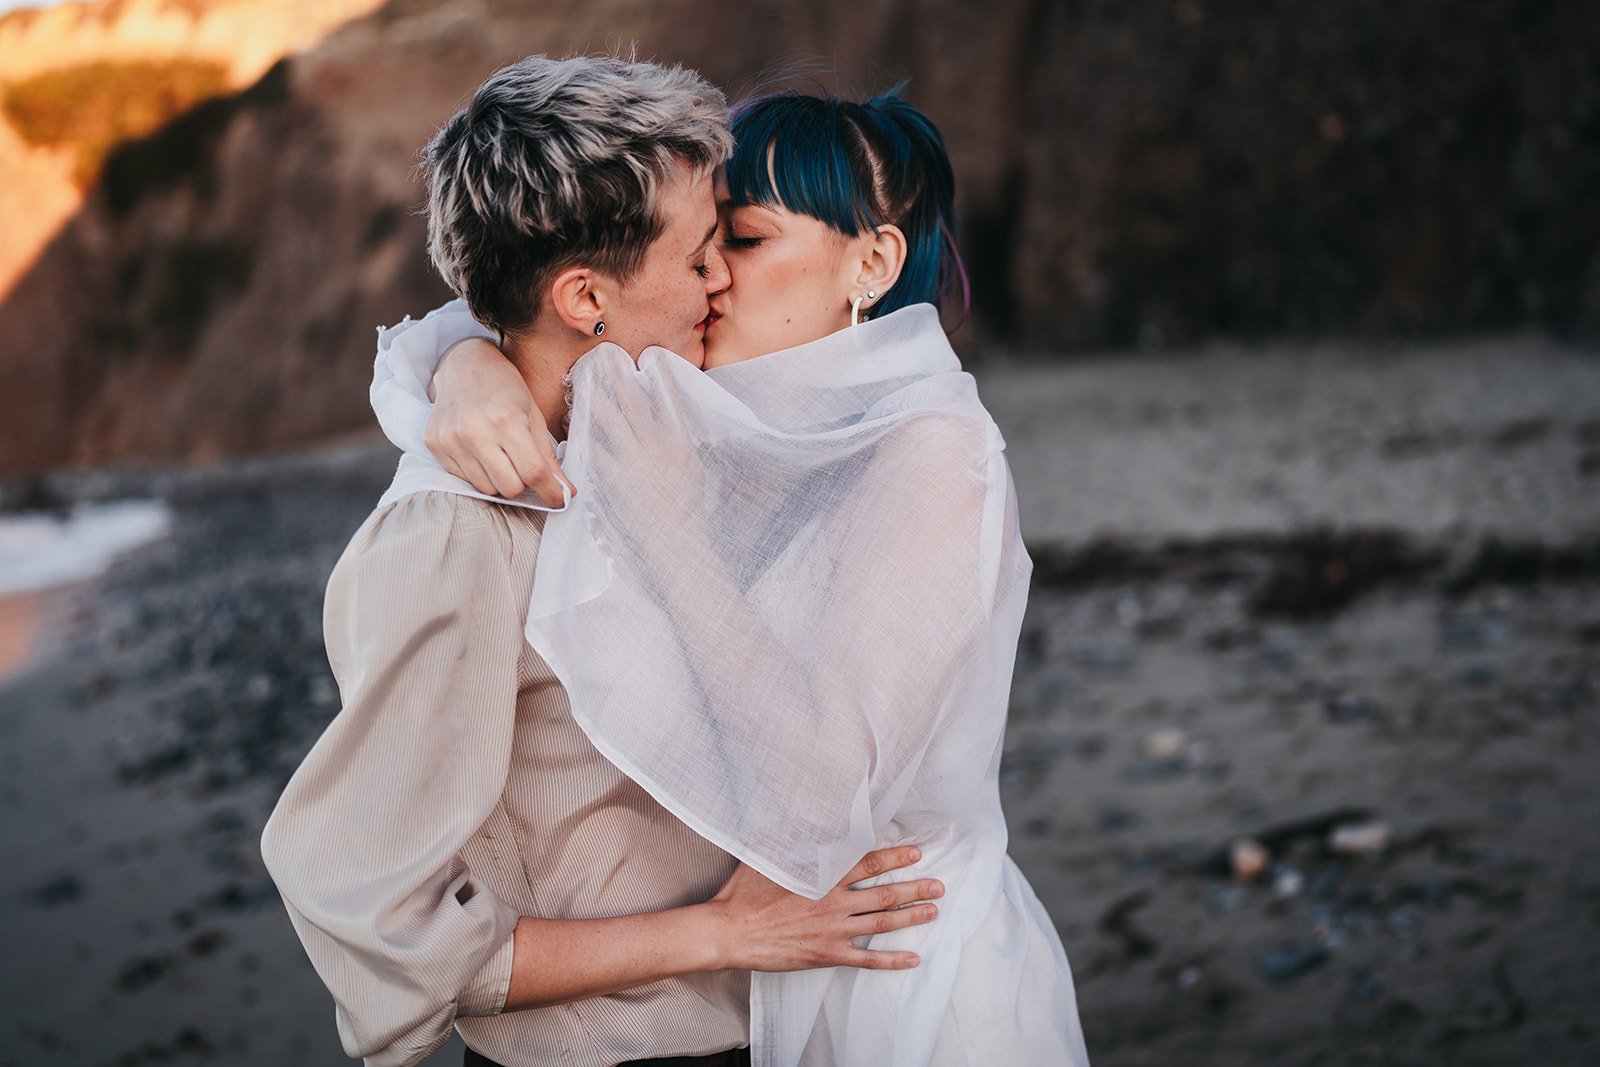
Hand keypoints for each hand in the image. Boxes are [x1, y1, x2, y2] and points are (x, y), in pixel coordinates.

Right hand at [426, 337, 573, 505]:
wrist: (464, 365)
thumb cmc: (506, 390)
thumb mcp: (533, 416)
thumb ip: (548, 457)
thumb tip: (565, 493)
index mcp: (507, 420)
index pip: (533, 472)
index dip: (550, 492)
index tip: (559, 500)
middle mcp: (476, 432)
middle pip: (509, 488)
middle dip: (522, 484)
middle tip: (523, 467)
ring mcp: (452, 439)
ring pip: (486, 489)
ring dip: (499, 480)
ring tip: (499, 455)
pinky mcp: (435, 445)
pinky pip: (463, 479)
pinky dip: (477, 472)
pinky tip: (479, 450)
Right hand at [701, 845, 942, 971]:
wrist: (729, 930)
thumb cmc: (743, 892)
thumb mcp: (768, 855)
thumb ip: (792, 839)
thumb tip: (806, 816)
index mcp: (821, 876)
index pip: (867, 863)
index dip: (894, 857)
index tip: (916, 854)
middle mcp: (833, 902)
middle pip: (883, 893)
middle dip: (914, 888)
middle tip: (939, 885)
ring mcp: (832, 931)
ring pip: (881, 923)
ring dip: (911, 917)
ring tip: (933, 911)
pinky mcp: (826, 955)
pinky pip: (866, 959)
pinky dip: (891, 960)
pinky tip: (912, 958)